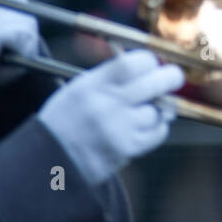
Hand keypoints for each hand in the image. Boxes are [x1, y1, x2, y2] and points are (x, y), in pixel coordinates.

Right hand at [38, 49, 185, 187]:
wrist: (49, 161)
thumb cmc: (66, 120)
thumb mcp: (80, 88)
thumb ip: (111, 75)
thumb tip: (147, 63)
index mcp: (94, 85)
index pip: (137, 62)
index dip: (150, 61)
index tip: (151, 64)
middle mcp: (109, 104)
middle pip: (159, 82)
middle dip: (171, 78)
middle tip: (172, 78)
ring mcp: (121, 128)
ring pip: (160, 110)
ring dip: (160, 108)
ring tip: (149, 108)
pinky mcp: (128, 149)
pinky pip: (158, 132)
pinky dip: (158, 127)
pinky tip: (147, 126)